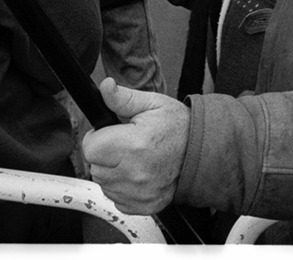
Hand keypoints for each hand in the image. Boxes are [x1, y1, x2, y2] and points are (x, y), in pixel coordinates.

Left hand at [82, 77, 190, 214]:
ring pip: (105, 185)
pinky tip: (138, 175)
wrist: (202, 153)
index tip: (110, 134)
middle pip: (95, 168)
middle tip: (125, 145)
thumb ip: (124, 98)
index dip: (97, 138)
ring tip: (134, 160)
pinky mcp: (144, 205)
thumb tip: (106, 87)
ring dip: (113, 173)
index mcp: (135, 144)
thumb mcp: (153, 104)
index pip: (91, 148)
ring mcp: (140, 192)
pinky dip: (123, 188)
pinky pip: (117, 199)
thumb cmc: (179, 127)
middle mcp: (135, 173)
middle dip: (105, 155)